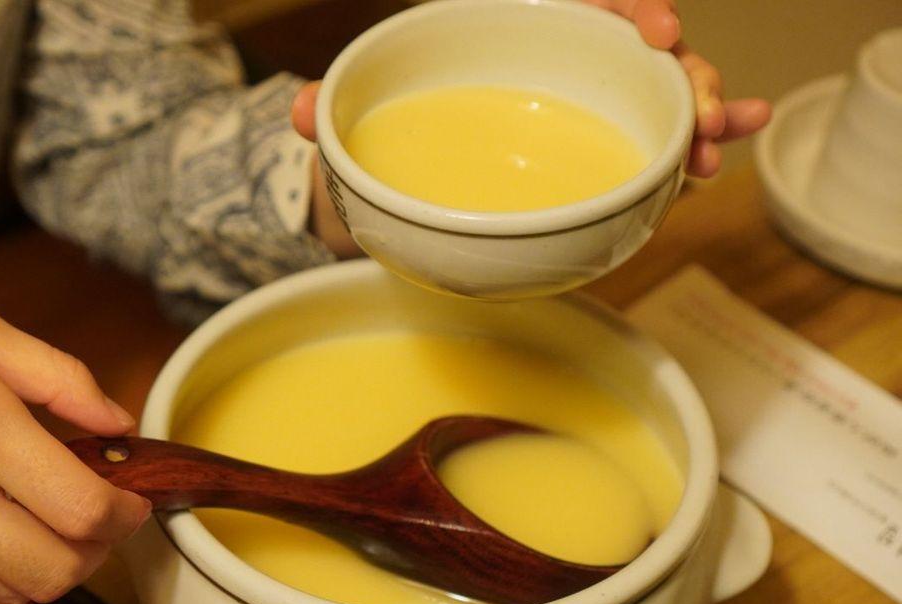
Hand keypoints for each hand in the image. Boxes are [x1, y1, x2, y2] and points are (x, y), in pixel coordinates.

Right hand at [0, 264, 149, 603]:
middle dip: (100, 551)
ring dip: (51, 567)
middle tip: (104, 513)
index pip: (81, 509)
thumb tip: (120, 422)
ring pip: (10, 593)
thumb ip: (55, 376)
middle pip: (56, 572)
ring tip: (52, 519)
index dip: (128, 512)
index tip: (136, 494)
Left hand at [291, 0, 770, 183]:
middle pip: (633, 52)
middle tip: (693, 112)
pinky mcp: (593, 153)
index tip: (653, 27)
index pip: (579, 7)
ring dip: (694, 118)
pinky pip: (649, 146)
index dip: (624, 10)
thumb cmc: (383, 118)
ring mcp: (580, 107)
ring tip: (712, 154)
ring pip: (654, 98)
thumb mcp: (354, 111)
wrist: (387, 173)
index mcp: (506, 29)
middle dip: (677, 73)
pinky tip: (719, 159)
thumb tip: (298, 111)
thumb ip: (330, 102)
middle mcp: (555, 61)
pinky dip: (689, 148)